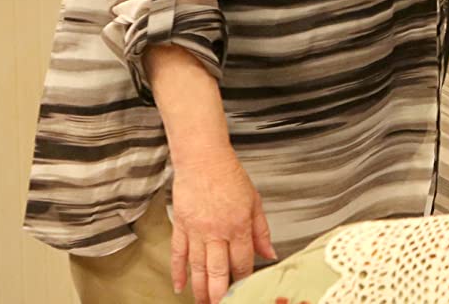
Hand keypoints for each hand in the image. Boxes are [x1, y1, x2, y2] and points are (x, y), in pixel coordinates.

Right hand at [169, 150, 275, 303]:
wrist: (203, 160)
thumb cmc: (230, 177)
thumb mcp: (254, 202)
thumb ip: (262, 231)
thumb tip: (270, 254)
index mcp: (239, 225)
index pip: (242, 260)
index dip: (244, 277)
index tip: (244, 289)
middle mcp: (217, 231)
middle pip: (218, 269)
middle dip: (219, 293)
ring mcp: (197, 230)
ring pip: (198, 267)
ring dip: (200, 288)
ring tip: (203, 303)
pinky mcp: (181, 226)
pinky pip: (178, 254)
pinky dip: (178, 272)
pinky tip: (180, 287)